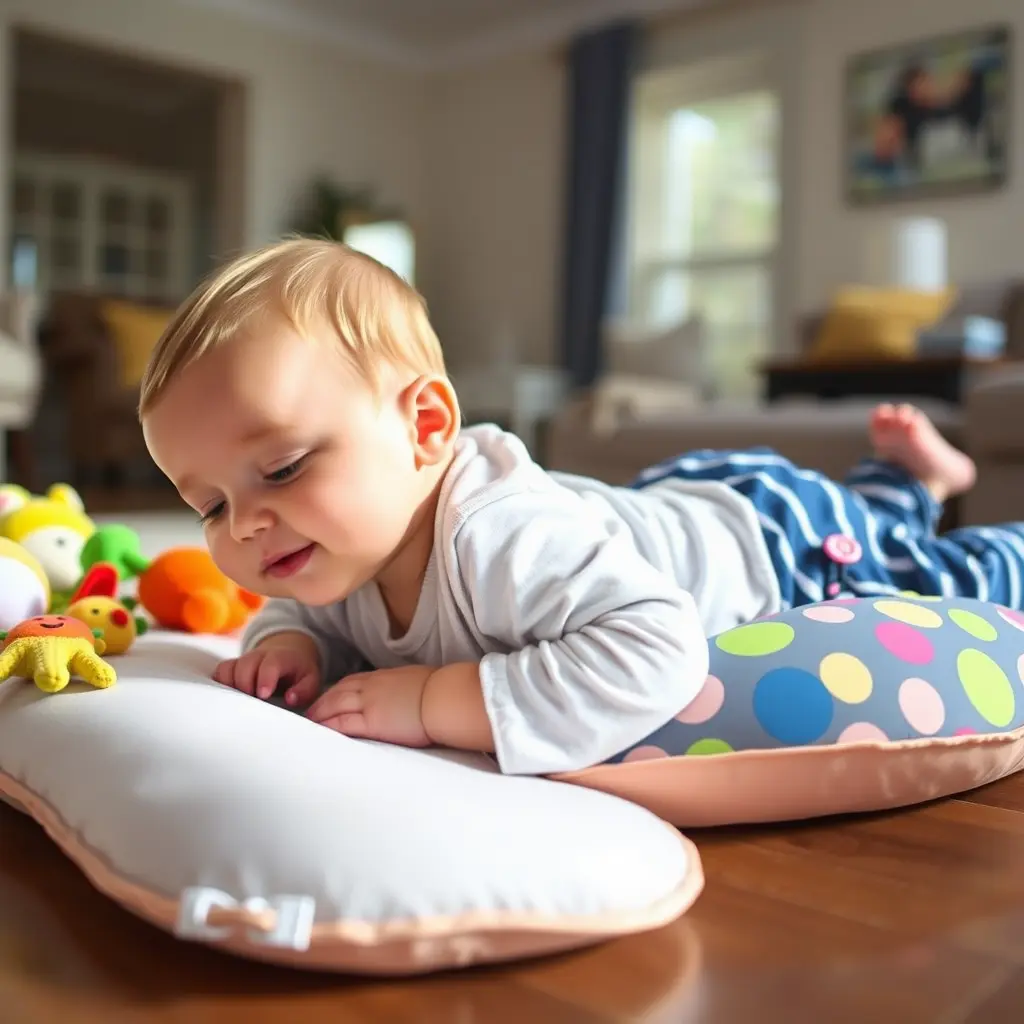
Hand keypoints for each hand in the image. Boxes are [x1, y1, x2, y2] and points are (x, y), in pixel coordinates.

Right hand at [213, 643, 320, 706]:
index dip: (265, 678)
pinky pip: (220, 672)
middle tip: (251, 705)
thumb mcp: (310, 680)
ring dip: (230, 687)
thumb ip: (304, 690)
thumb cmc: (299, 673)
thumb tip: (290, 699)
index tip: (263, 695)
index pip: (270, 664)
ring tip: (239, 705)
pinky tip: (228, 700)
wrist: (288, 655)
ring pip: (229, 668)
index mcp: (280, 657)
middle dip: (245, 685)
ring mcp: (243, 660)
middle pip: (245, 665)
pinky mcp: (232, 667)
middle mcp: (259, 656)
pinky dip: (220, 685)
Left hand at [307, 666, 432, 747]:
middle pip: (339, 691)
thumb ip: (408, 689)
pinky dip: (328, 725)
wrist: (444, 698)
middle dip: (324, 700)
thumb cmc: (441, 692)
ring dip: (320, 713)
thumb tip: (412, 696)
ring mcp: (369, 703)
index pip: (355, 681)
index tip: (332, 696)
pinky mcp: (371, 722)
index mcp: (386, 677)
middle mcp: (373, 687)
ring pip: (335, 705)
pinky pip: (342, 723)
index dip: (340, 689)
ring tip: (310, 722)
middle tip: (312, 710)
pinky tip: (320, 730)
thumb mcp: (421, 683)